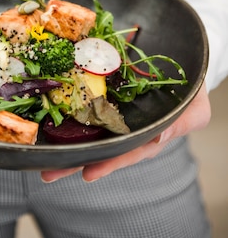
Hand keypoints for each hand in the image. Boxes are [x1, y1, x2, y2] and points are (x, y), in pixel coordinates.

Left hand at [41, 83, 210, 182]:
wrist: (183, 64)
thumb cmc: (189, 94)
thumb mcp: (194, 110)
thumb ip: (180, 124)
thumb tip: (159, 137)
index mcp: (144, 136)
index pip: (124, 153)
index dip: (106, 163)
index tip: (87, 173)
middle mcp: (124, 125)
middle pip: (96, 145)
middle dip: (72, 159)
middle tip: (48, 172)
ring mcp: (111, 107)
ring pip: (85, 125)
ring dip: (63, 137)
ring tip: (42, 151)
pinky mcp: (102, 87)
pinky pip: (84, 95)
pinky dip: (66, 104)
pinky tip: (48, 111)